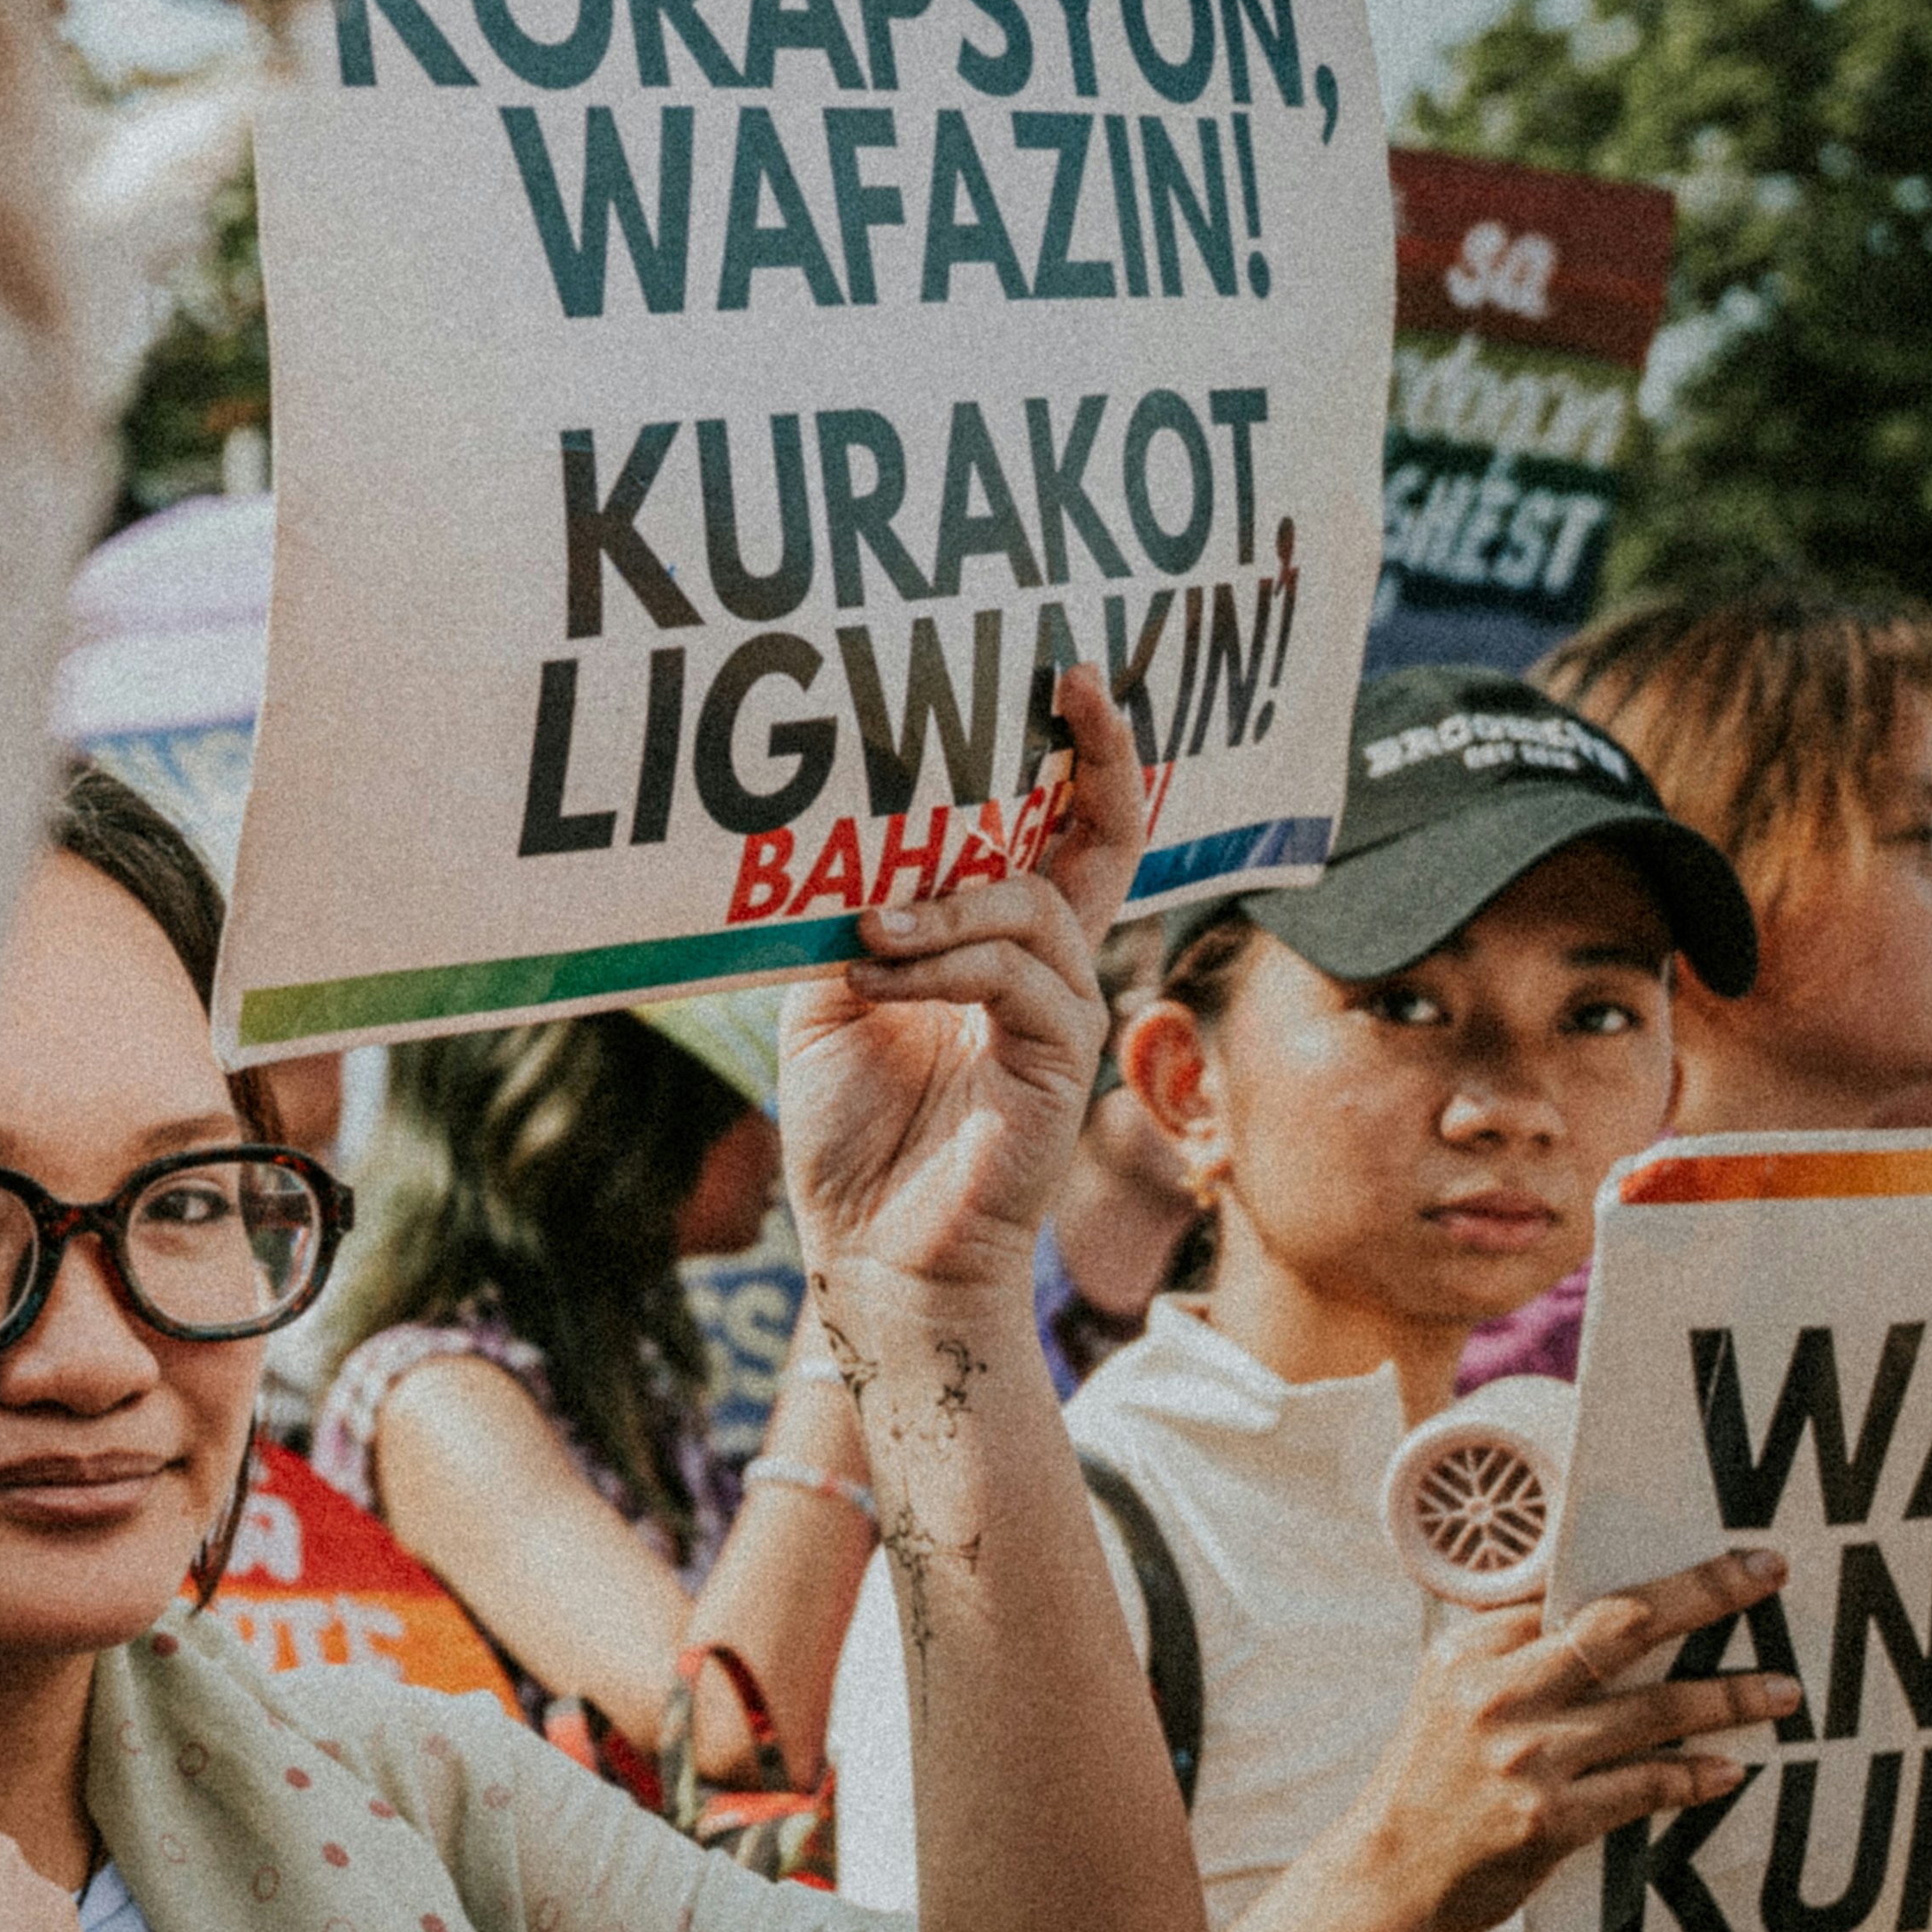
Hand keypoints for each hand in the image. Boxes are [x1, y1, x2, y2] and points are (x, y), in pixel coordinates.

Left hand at [775, 664, 1147, 1303]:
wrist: (870, 1257)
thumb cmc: (852, 1137)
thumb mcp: (826, 1001)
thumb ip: (847, 917)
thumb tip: (837, 830)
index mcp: (996, 945)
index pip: (1053, 833)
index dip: (1071, 755)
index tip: (1061, 675)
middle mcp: (1044, 969)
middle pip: (1104, 843)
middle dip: (1098, 759)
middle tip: (1068, 686)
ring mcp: (1059, 1017)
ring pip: (1036, 911)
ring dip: (949, 903)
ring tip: (869, 925)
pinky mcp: (1059, 1068)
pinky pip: (1019, 983)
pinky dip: (944, 966)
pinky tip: (878, 974)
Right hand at [1344, 1549, 1799, 1931]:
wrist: (1391, 1877)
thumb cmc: (1431, 1780)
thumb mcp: (1451, 1694)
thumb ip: (1516, 1652)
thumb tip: (1606, 1614)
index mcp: (1473, 1652)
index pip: (1573, 1593)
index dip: (1653, 1572)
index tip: (1719, 1560)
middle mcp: (1499, 1694)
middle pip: (1622, 1626)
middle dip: (1704, 1593)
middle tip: (1767, 1572)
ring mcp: (1527, 1757)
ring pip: (1653, 1709)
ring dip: (1729, 1698)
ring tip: (1783, 1691)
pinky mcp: (1550, 1820)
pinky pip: (1645, 1786)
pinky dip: (1693, 1775)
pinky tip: (1729, 1770)